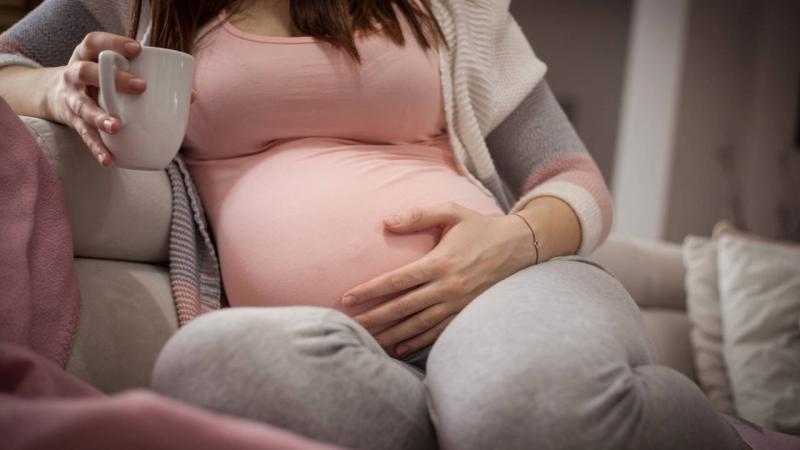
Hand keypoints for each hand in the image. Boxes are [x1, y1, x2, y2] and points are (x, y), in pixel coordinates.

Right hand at [46, 32, 198, 166]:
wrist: (57, 95)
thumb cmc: (102, 80)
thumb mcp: (115, 70)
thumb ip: (146, 75)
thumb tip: (191, 95)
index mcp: (86, 55)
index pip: (95, 42)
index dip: (114, 43)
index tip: (138, 49)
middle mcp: (74, 74)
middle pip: (87, 72)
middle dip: (115, 79)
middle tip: (142, 86)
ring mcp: (71, 98)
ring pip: (83, 106)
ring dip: (100, 116)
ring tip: (116, 126)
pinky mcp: (73, 121)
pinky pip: (84, 136)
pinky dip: (97, 148)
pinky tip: (109, 160)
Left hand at [340, 202, 535, 357]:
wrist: (518, 247)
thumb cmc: (480, 227)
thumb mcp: (452, 212)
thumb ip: (418, 215)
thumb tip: (386, 221)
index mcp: (440, 262)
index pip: (397, 281)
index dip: (370, 291)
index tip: (348, 298)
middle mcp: (447, 287)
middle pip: (403, 308)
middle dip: (375, 318)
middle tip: (350, 325)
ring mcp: (457, 303)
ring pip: (418, 325)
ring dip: (392, 335)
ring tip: (370, 341)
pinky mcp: (465, 312)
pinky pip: (437, 331)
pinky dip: (418, 342)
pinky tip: (400, 347)